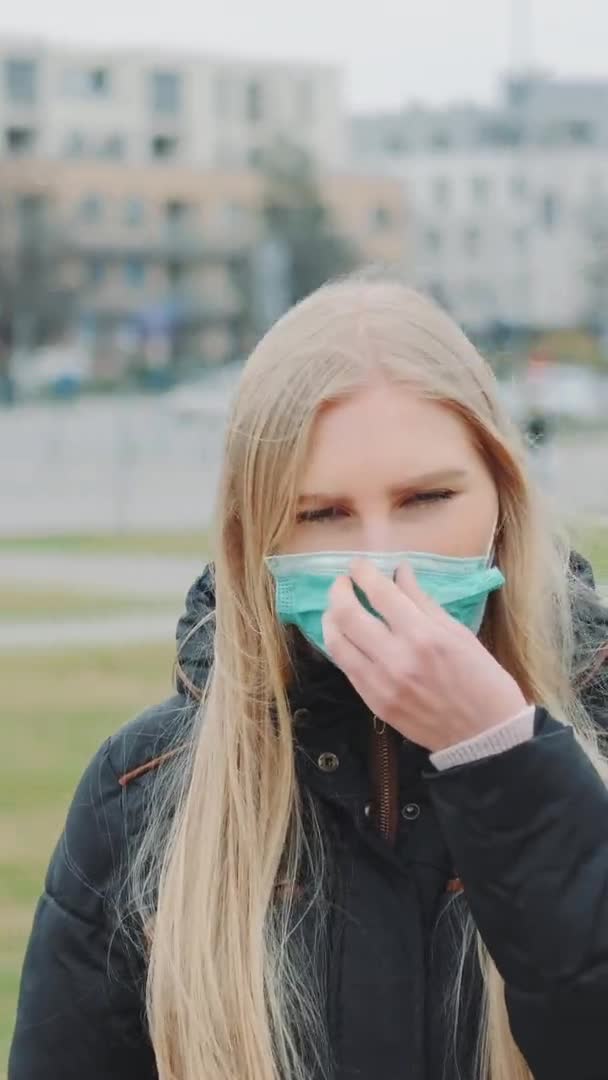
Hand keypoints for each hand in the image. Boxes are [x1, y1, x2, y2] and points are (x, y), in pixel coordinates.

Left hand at [321, 558, 526, 752]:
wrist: (484, 735)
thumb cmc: (481, 679)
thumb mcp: (458, 633)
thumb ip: (423, 601)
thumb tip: (399, 572)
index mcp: (424, 635)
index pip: (380, 593)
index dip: (363, 573)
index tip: (358, 565)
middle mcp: (396, 658)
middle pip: (347, 614)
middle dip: (338, 590)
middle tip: (343, 582)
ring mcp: (381, 683)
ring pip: (336, 642)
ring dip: (331, 618)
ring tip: (337, 608)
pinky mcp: (374, 702)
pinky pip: (345, 667)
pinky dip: (340, 645)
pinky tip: (345, 636)